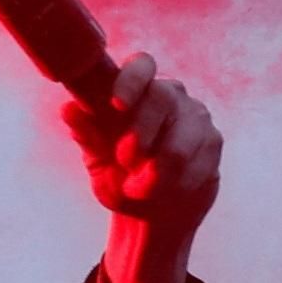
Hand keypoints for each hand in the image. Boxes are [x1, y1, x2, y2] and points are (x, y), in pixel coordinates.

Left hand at [67, 54, 219, 282]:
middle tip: (125, 160)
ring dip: (158, 171)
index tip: (117, 104)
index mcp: (136, 92)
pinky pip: (199, 160)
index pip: (141, 65)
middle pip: (163, 96)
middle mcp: (168, 95)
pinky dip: (178, 182)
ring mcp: (194, 115)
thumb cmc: (119, 182)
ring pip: (182, 136)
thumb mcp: (97, 164)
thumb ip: (88, 137)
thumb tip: (69, 110)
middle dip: (142, 130)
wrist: (152, 218)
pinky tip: (169, 189)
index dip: (132, 79)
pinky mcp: (213, 140)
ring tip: (140, 189)